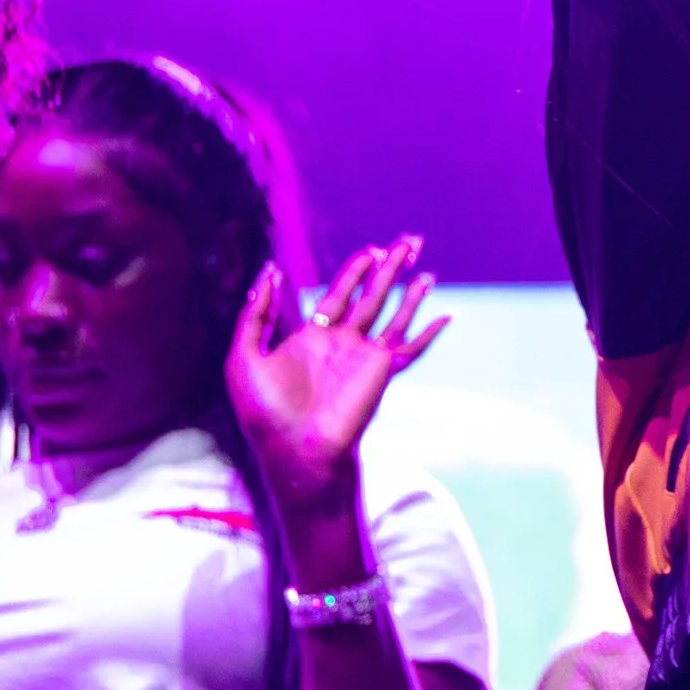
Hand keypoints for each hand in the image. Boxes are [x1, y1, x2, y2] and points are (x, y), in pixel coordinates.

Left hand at [224, 241, 447, 535]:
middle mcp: (343, 343)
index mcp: (312, 337)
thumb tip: (270, 270)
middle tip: (407, 240)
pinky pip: (410, 347)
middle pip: (371, 294)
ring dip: (409, 287)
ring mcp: (364, 356)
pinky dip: (428, 332)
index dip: (354, 271)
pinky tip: (446, 316)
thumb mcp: (244, 355)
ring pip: (392, 312)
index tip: (370, 250)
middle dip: (388, 266)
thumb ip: (256, 313)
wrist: (292, 449)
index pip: (338, 294)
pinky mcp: (380, 371)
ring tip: (424, 260)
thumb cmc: (264, 412)